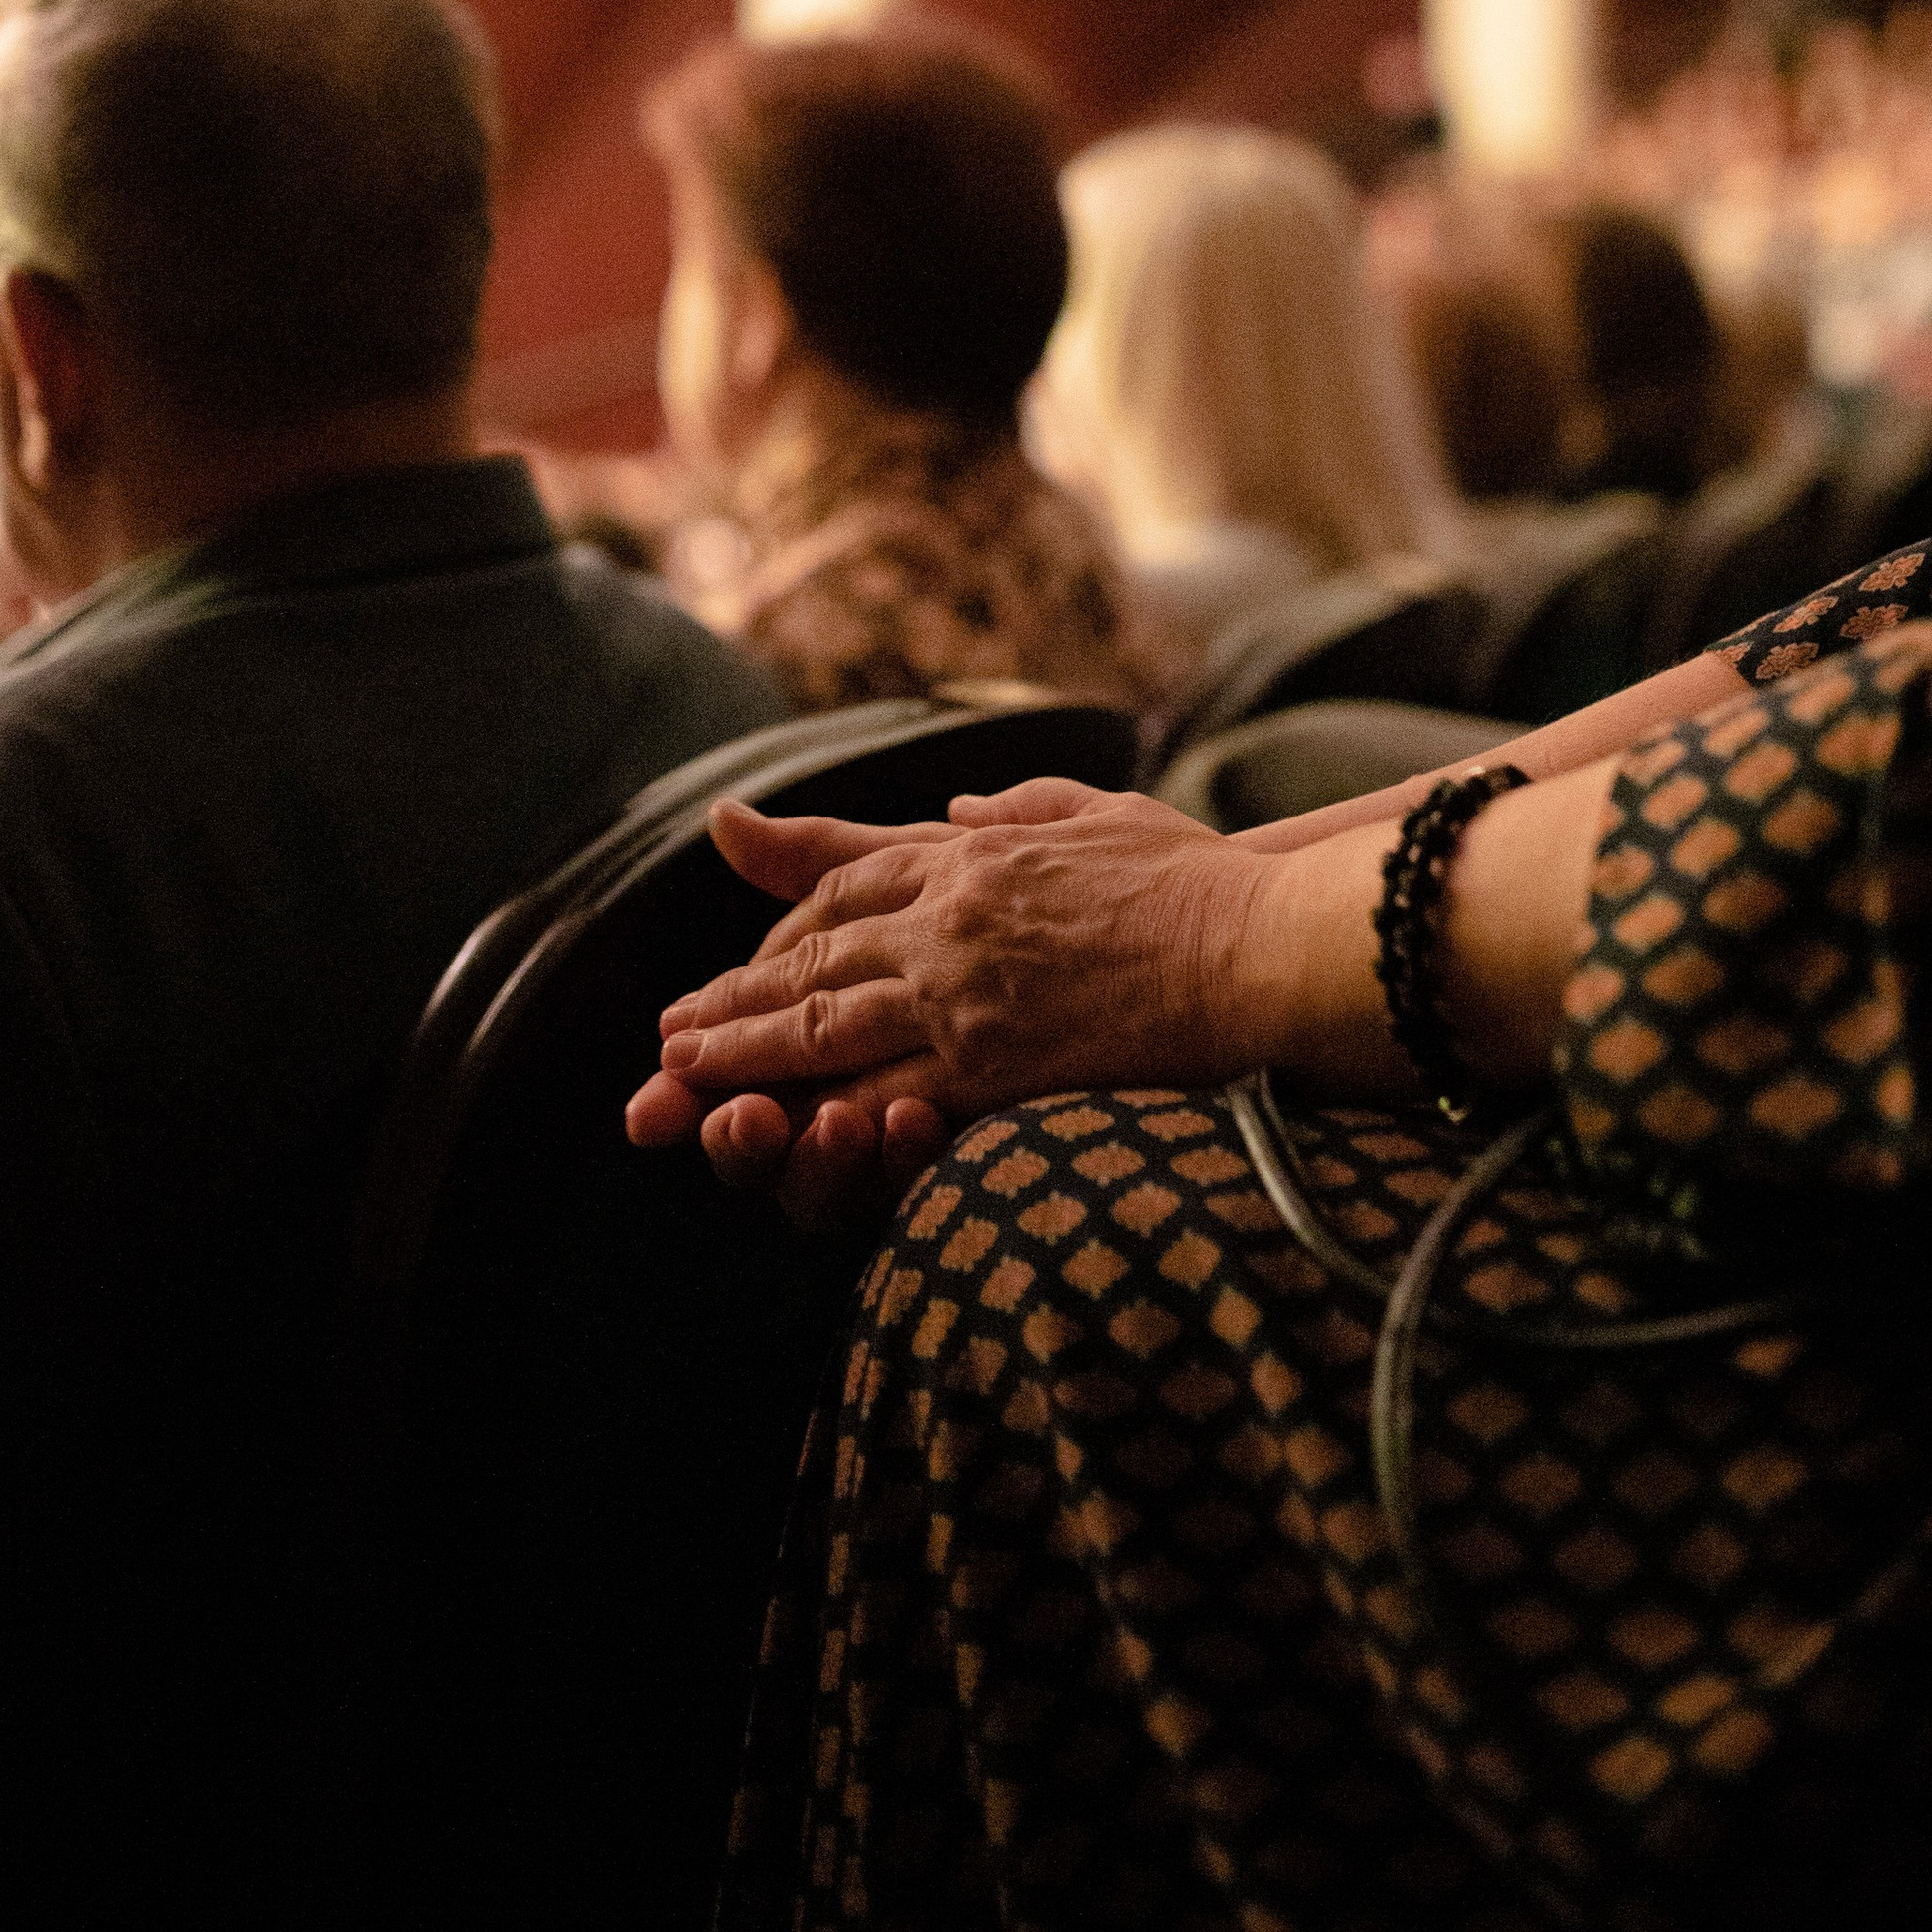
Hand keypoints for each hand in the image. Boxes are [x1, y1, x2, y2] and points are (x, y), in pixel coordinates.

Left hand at [641, 773, 1273, 1134]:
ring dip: (742, 1047)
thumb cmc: (1200, 882)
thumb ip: (1019, 811)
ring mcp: (965, 987)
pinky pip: (882, 1085)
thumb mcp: (1100, 813)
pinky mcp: (991, 1060)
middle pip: (816, 952)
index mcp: (975, 855)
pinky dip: (815, 1102)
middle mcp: (952, 913)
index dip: (789, 918)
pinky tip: (771, 1120)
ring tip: (680, 1073)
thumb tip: (955, 814)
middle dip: (735, 995)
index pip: (852, 878)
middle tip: (670, 1032)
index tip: (750, 951)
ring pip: (823, 1018)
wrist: (1261, 941)